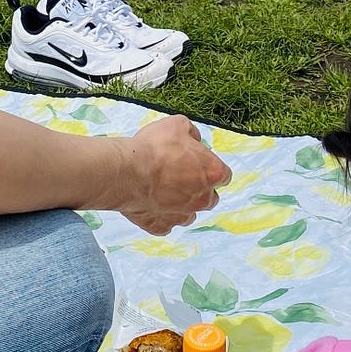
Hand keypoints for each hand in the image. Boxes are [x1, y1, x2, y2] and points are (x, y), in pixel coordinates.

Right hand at [117, 115, 230, 234]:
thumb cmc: (154, 148)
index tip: (196, 162)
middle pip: (209, 197)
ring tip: (162, 190)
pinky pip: (165, 223)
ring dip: (180, 204)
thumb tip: (194, 138)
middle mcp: (203, 199)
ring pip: (188, 213)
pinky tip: (148, 201)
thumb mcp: (177, 125)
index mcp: (213, 173)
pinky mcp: (162, 226)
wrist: (127, 172)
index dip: (209, 167)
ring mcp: (183, 216)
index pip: (223, 174)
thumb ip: (192, 132)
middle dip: (198, 188)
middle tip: (178, 176)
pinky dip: (159, 215)